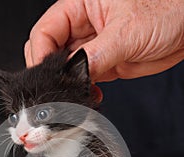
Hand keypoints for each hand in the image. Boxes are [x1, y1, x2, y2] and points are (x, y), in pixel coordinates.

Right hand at [25, 0, 183, 81]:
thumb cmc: (167, 9)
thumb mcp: (127, 31)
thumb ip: (96, 55)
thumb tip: (74, 74)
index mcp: (79, 6)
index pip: (45, 31)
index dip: (40, 55)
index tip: (43, 77)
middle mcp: (82, 26)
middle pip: (50, 52)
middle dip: (51, 73)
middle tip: (58, 90)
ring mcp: (91, 46)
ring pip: (65, 70)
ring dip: (68, 86)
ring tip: (76, 95)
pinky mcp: (102, 64)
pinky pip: (83, 80)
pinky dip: (83, 92)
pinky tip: (91, 96)